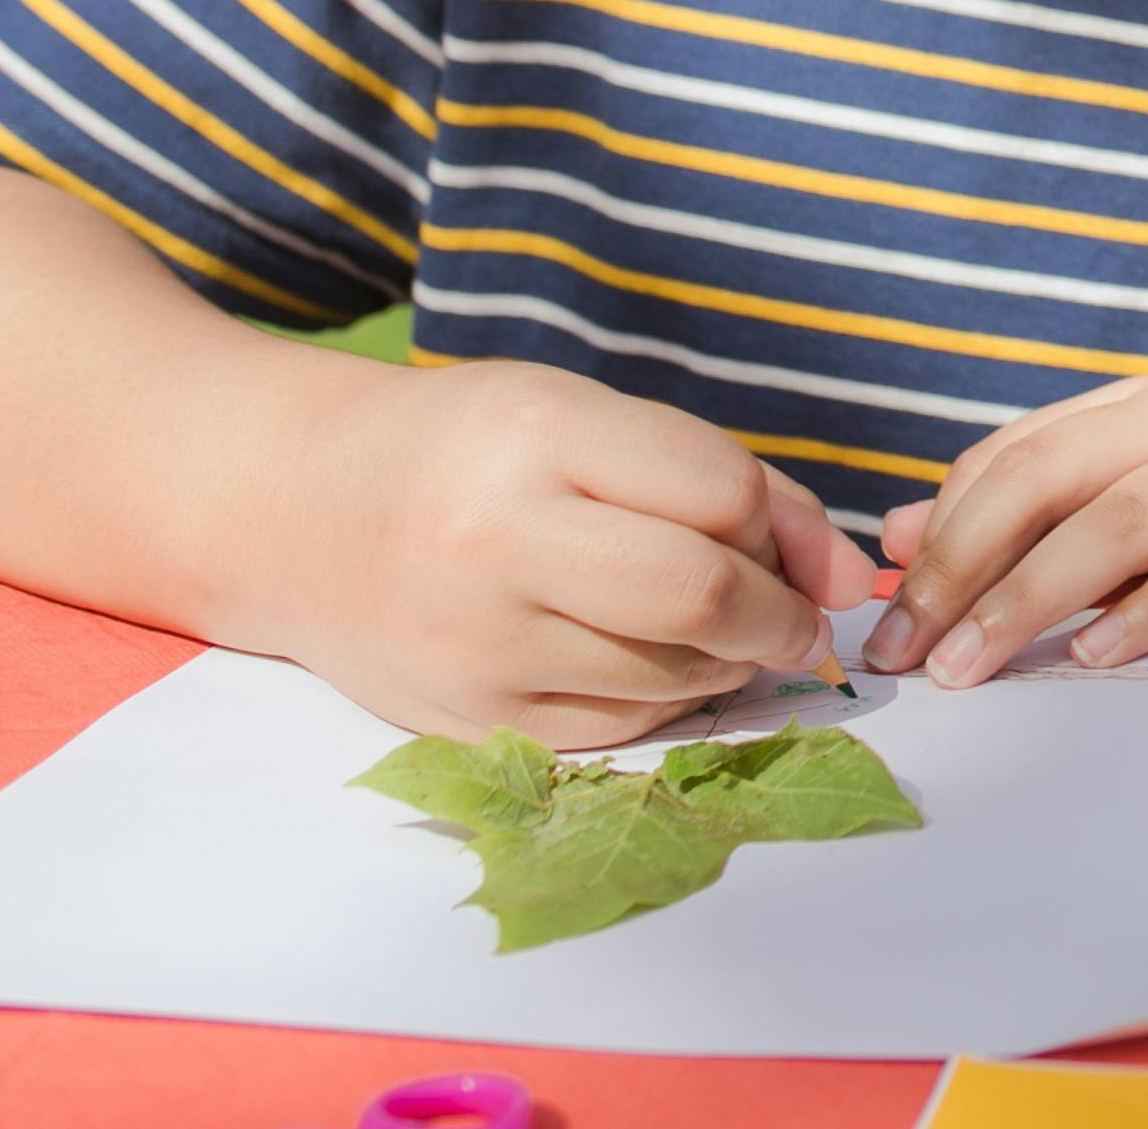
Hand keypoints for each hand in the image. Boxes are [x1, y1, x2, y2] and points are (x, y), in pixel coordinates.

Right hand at [289, 359, 872, 747]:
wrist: (299, 513)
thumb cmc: (472, 450)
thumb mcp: (591, 420)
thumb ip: (728, 482)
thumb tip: (848, 577)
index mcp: (538, 438)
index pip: (721, 494)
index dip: (785, 527)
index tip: (796, 545)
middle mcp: (497, 542)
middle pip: (699, 597)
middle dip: (780, 615)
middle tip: (795, 616)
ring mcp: (475, 642)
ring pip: (669, 675)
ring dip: (730, 662)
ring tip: (716, 630)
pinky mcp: (464, 720)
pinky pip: (617, 728)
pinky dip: (668, 702)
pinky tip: (657, 664)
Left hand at [866, 373, 1147, 683]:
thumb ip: (1041, 521)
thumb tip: (899, 536)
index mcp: (1140, 407)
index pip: (1010, 459)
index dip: (937, 539)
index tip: (885, 622)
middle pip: (1044, 477)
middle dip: (962, 568)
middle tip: (908, 652)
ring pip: (1118, 519)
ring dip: (1031, 597)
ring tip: (974, 665)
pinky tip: (1098, 654)